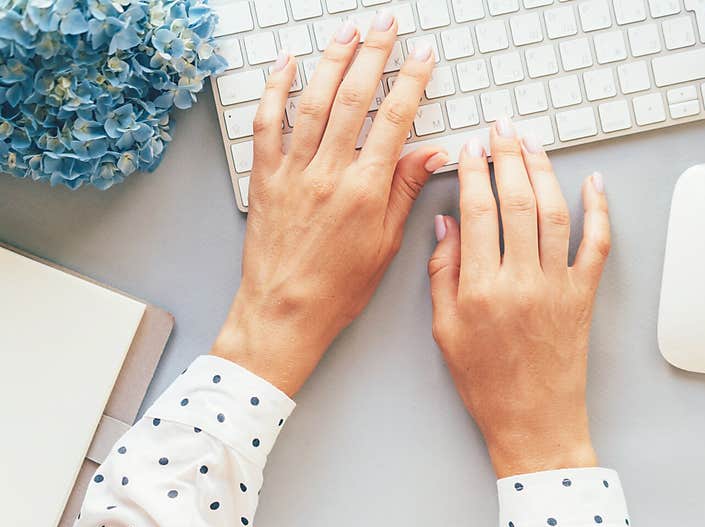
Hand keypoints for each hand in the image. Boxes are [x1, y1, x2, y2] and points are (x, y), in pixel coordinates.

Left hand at [213, 12, 445, 395]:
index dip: (411, 82)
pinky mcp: (265, 177)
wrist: (285, 312)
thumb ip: (404, 192)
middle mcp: (327, 174)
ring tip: (348, 31)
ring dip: (332, 61)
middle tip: (386, 24)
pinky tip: (286, 65)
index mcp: (363, 191)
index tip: (422, 56)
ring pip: (313, 101)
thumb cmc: (337, 288)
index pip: (394, 121)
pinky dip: (275, 89)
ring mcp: (292, 172)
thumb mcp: (385, 245)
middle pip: (353, 99)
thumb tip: (430, 153)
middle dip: (374, 54)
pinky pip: (267, 124)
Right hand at [427, 119, 610, 477]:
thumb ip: (442, 274)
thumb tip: (446, 224)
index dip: (475, 171)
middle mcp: (521, 281)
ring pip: (555, 212)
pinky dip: (599, 210)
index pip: (477, 212)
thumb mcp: (445, 332)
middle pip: (517, 201)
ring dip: (545, 171)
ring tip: (534, 143)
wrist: (534, 423)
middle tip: (503, 128)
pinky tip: (594, 183)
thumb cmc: (486, 384)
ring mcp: (558, 286)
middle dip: (509, 156)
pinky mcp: (584, 296)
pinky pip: (597, 244)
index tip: (472, 148)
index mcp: (480, 289)